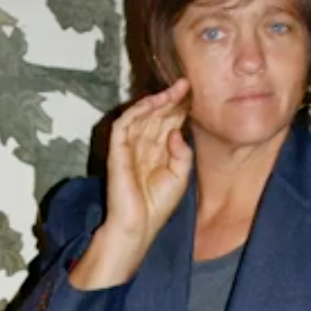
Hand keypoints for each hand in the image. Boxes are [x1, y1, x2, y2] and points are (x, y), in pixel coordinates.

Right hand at [70, 81, 192, 288]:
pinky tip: (153, 102)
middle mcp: (143, 146)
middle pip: (156, 115)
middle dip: (171, 99)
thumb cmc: (156, 207)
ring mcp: (129, 147)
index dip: (179, 108)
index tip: (193, 95)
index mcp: (158, 152)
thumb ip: (182, 152)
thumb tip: (176, 130)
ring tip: (173, 90)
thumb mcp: (180, 176)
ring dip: (157, 100)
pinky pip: (125, 123)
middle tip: (185, 84)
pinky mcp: (117, 151)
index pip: (167, 123)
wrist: (138, 226)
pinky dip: (138, 111)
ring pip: (141, 115)